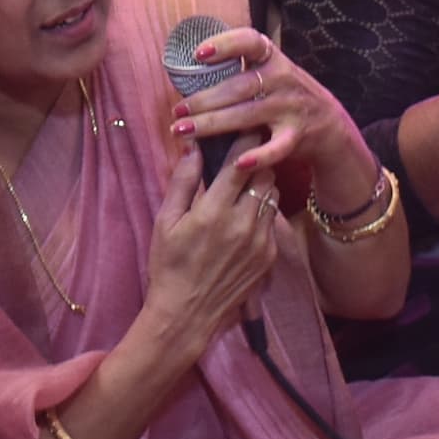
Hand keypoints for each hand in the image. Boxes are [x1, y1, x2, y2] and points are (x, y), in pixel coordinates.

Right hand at [136, 146, 281, 361]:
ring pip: (272, 195)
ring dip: (261, 183)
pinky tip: (245, 213)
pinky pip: (272, 220)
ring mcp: (260, 242)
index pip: (240, 162)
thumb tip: (193, 146)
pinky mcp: (269, 257)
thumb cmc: (168, 265)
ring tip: (245, 180)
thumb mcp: (166, 221)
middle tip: (246, 150)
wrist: (186, 315)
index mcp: (213, 212)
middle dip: (255, 159)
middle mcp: (242, 224)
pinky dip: (262, 209)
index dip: (244, 139)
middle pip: (263, 174)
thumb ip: (182, 181)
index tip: (245, 124)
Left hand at [163, 23, 369, 192]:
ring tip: (183, 130)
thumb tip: (188, 72)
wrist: (329, 124)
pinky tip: (236, 164)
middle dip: (204, 99)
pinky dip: (258, 157)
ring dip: (212, 125)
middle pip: (238, 87)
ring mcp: (290, 108)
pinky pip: (276, 148)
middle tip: (177, 110)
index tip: (198, 54)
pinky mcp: (297, 136)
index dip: (225, 44)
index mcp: (273, 59)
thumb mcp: (271, 72)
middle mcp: (283, 79)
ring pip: (247, 116)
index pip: (250, 42)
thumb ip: (240, 70)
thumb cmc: (285, 94)